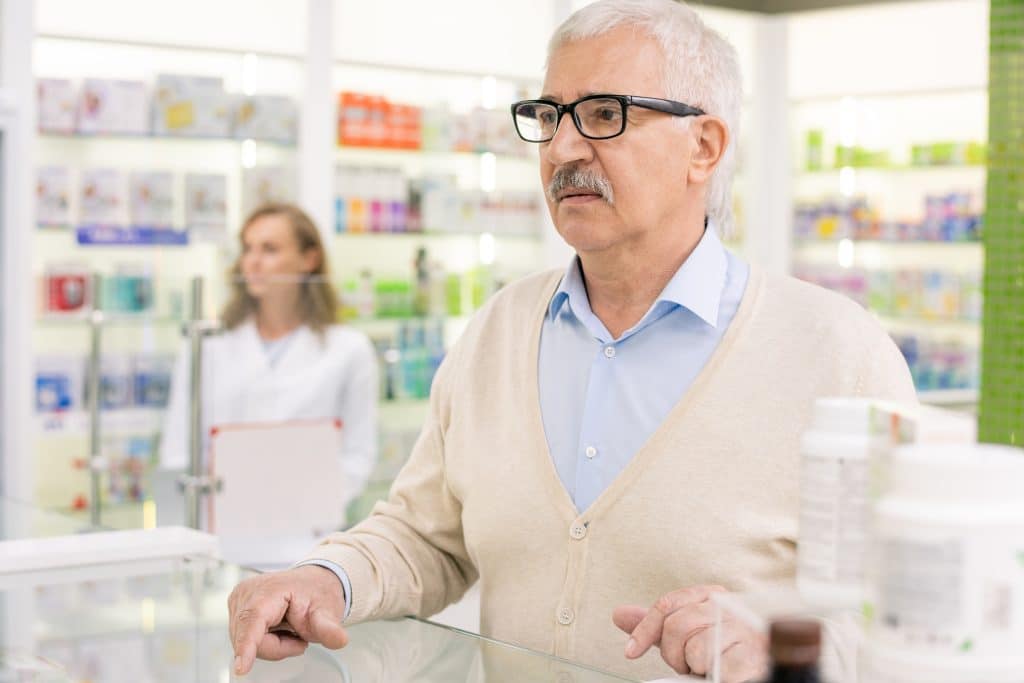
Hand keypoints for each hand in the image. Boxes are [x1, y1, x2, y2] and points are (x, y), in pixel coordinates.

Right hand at [228, 565, 349, 675]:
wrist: (312, 583)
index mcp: (269, 589)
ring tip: (288, 628)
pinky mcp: (236, 611)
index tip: (241, 668)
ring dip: (271, 644)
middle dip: (277, 646)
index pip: (253, 620)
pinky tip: (276, 629)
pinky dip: (264, 640)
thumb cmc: (316, 593)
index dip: (247, 646)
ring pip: (246, 643)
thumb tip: (339, 640)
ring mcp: (238, 602)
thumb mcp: (328, 610)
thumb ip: (329, 628)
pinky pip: (245, 639)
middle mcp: (247, 593)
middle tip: (298, 635)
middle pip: (251, 639)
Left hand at [613, 585, 767, 681]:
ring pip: (697, 649)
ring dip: (699, 667)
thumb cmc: (725, 650)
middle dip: (675, 654)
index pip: (668, 604)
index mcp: (712, 596)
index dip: (646, 629)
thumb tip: (620, 614)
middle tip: (689, 664)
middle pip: (677, 626)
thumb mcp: (689, 634)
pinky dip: (717, 677)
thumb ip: (658, 625)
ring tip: (712, 667)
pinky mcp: (755, 655)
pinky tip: (725, 673)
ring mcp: (744, 629)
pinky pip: (719, 668)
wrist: (766, 662)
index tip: (632, 651)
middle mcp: (729, 606)